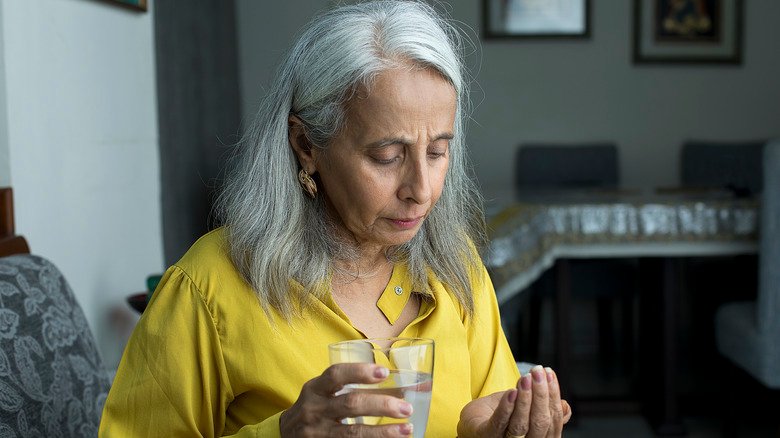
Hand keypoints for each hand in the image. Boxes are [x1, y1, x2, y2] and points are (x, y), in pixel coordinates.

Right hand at [280, 363, 413, 436]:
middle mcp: (314, 410)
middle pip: (350, 405)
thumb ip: (348, 387)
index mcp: (315, 389)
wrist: (284, 436)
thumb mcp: (321, 393)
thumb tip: (394, 383)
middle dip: (381, 405)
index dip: (359, 371)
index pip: (335, 375)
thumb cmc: (313, 409)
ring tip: (406, 429)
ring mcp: (318, 433)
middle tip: (405, 408)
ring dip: (383, 432)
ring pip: (353, 434)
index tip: (383, 372)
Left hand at [457, 365, 571, 437]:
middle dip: (541, 395)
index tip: (549, 373)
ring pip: (521, 425)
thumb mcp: (525, 408)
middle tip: (538, 371)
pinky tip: (511, 391)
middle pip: (540, 423)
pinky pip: (499, 424)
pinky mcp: (486, 436)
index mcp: (538, 437)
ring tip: (525, 378)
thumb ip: (543, 408)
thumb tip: (565, 406)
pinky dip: (507, 407)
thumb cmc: (501, 415)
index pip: (553, 419)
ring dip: (525, 399)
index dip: (553, 396)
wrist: (471, 421)